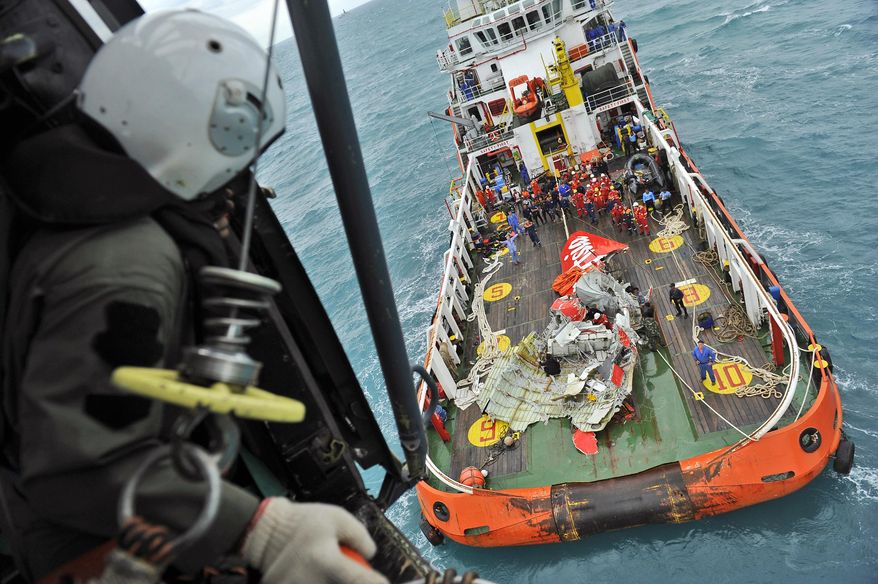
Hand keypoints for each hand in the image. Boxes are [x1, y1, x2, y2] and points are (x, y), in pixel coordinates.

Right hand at [241, 498, 387, 583]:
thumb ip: (360, 536)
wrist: (266, 533)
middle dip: (353, 579)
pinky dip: (320, 581)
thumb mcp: (337, 518)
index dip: (377, 583)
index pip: (361, 581)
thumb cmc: (302, 523)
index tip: (383, 582)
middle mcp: (312, 582)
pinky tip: (319, 574)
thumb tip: (370, 555)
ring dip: (337, 580)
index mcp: (327, 562)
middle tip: (352, 571)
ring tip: (329, 569)